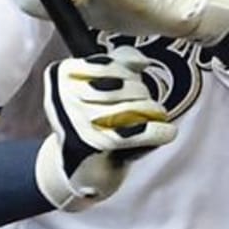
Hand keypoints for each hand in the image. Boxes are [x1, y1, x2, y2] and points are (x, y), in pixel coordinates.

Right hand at [36, 46, 177, 210]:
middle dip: (142, 92)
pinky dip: (156, 132)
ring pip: (129, 107)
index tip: (132, 82)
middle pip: (121, 83)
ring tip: (157, 116)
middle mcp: (62, 96)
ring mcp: (74, 121)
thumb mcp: (102, 84)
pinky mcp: (89, 146)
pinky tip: (167, 132)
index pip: (108, 62)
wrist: (80, 167)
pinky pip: (132, 133)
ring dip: (152, 111)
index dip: (128, 72)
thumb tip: (141, 61)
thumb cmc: (95, 120)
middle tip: (145, 105)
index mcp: (61, 75)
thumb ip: (120, 62)